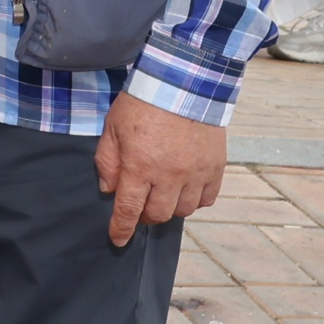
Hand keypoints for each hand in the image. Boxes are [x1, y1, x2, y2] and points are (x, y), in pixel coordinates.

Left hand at [96, 93, 227, 245]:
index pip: (129, 209)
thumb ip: (108, 161)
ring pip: (183, 210)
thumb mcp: (112, 128)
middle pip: (158, 214)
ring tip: (162, 194)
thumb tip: (109, 189)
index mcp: (140, 166)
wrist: (183, 83)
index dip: (122, 228)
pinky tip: (185, 189)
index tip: (118, 240)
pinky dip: (195, 200)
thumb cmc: (143, 103)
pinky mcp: (215, 167)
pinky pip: (207, 198)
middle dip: (145, 216)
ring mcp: (196, 173)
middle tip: (140, 205)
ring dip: (170, 208)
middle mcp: (170, 175)